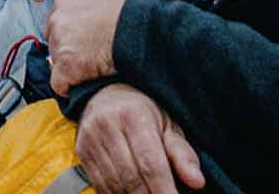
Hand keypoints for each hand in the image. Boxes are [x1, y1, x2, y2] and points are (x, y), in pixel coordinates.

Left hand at [46, 0, 129, 94]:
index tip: (86, 42)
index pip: (57, 23)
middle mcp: (57, 22)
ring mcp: (60, 45)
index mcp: (63, 3)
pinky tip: (84, 85)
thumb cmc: (128, 8)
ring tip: (92, 69)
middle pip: (54, 43)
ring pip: (57, 62)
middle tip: (90, 57)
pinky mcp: (67, 68)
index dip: (72, 34)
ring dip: (71, 68)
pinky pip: (60, 84)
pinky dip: (69, 88)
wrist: (138, 30)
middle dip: (68, 50)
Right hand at [75, 83, 203, 193]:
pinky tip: (130, 193)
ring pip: (115, 184)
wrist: (105, 94)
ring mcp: (91, 138)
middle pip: (132, 177)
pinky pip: (100, 185)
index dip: (164, 190)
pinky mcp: (81, 150)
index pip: (150, 163)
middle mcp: (108, 124)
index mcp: (134, 115)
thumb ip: (182, 155)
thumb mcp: (167, 126)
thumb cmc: (143, 113)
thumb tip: (197, 182)